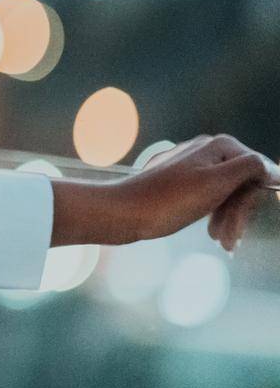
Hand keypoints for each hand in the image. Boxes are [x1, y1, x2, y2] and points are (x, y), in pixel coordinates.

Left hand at [50, 133, 279, 250]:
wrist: (123, 212)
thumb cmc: (170, 200)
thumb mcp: (216, 183)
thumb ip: (248, 168)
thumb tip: (273, 167)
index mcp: (218, 146)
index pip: (257, 171)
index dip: (251, 201)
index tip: (241, 225)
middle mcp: (206, 149)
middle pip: (241, 183)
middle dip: (238, 213)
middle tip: (229, 242)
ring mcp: (192, 164)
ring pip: (225, 192)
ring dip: (228, 219)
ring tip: (223, 242)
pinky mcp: (180, 180)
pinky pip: (208, 196)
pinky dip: (214, 215)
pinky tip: (214, 234)